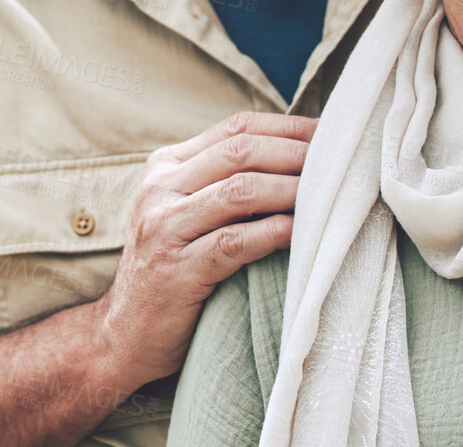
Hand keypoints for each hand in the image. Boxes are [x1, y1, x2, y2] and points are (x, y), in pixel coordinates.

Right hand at [90, 111, 314, 389]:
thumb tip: (298, 160)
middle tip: (339, 162)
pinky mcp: (176, 269)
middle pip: (240, 152)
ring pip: (239, 190)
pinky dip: (274, 232)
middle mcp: (159, 190)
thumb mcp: (184, 214)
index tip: (329, 135)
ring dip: (292, 189)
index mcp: (164, 167)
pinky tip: (301, 232)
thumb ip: (221, 183)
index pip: (234, 130)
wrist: (123, 335)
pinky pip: (235, 242)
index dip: (287, 128)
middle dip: (296, 153)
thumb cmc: (171, 269)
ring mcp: (163, 228)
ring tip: (329, 194)